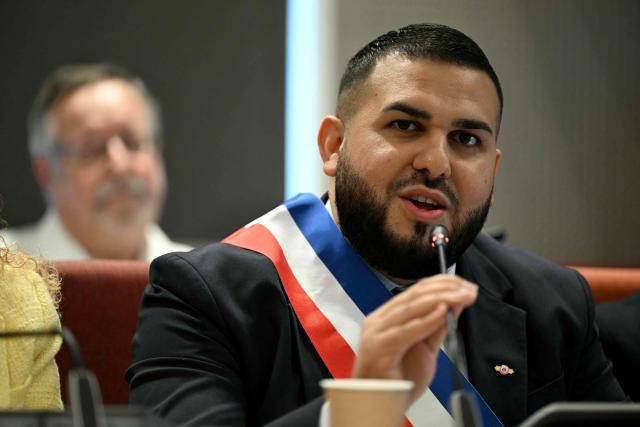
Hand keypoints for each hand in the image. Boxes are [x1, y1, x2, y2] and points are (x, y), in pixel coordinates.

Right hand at [352, 275, 477, 404]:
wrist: (380, 405)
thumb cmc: (399, 379)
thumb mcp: (426, 349)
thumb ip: (438, 327)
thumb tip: (455, 304)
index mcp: (388, 316)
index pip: (416, 291)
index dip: (442, 283)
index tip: (464, 285)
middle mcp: (379, 320)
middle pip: (414, 295)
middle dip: (445, 289)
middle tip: (467, 290)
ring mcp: (377, 333)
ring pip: (411, 308)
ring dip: (440, 300)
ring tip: (460, 297)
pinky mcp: (379, 348)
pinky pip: (405, 331)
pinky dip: (425, 321)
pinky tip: (442, 313)